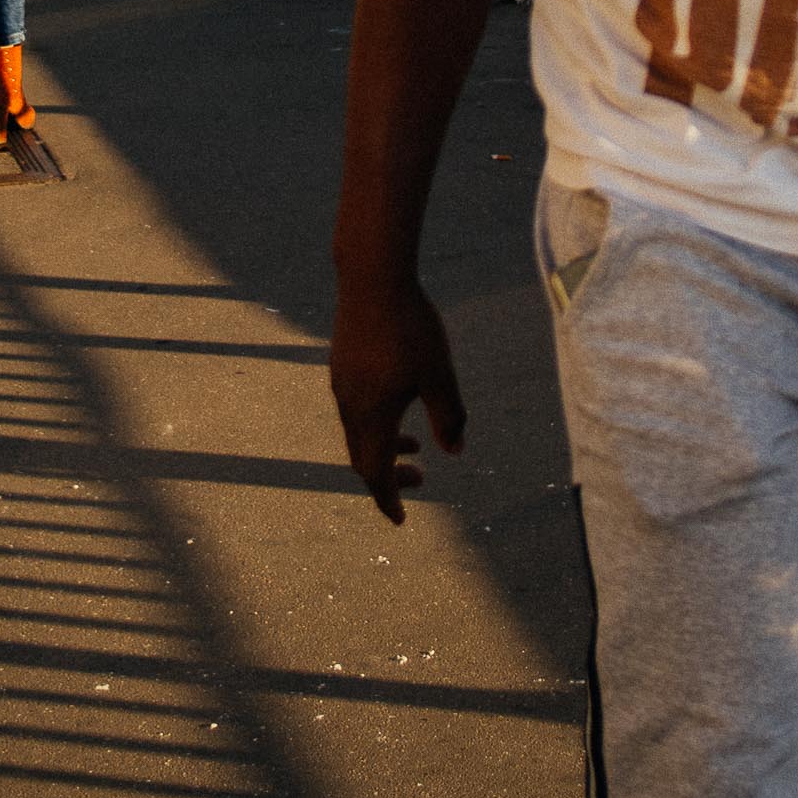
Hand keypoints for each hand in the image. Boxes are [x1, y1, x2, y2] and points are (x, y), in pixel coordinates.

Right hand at [328, 272, 466, 523]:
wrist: (372, 276)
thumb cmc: (411, 326)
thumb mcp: (439, 375)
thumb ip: (448, 416)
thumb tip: (455, 452)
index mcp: (372, 415)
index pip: (375, 473)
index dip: (388, 499)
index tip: (401, 520)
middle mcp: (350, 405)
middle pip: (362, 458)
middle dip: (389, 477)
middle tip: (420, 482)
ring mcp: (341, 384)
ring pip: (359, 432)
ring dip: (385, 447)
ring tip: (416, 446)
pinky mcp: (341, 365)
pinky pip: (355, 410)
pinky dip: (376, 424)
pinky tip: (400, 404)